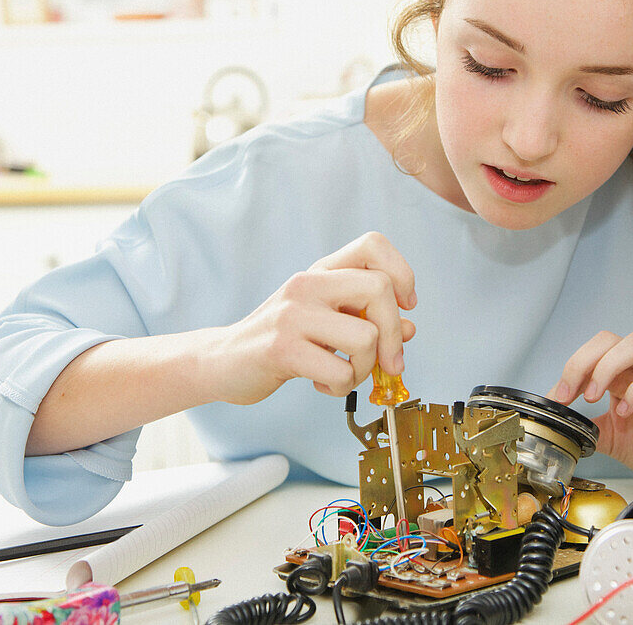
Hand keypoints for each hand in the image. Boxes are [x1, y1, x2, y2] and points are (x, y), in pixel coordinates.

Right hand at [206, 232, 416, 404]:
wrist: (222, 361)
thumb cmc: (282, 341)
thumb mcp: (325, 321)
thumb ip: (365, 318)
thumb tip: (410, 328)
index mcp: (321, 271)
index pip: (373, 244)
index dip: (402, 273)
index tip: (405, 306)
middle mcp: (307, 284)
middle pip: (379, 290)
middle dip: (395, 334)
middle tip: (390, 363)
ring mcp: (293, 315)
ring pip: (366, 337)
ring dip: (366, 368)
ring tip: (346, 374)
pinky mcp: (282, 349)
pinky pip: (340, 372)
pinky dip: (342, 387)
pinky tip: (324, 384)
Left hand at [548, 331, 632, 487]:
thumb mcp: (608, 437)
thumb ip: (586, 427)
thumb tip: (558, 424)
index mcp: (620, 376)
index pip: (592, 352)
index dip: (570, 369)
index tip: (557, 397)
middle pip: (609, 339)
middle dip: (583, 361)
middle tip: (570, 393)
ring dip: (607, 366)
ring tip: (594, 396)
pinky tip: (625, 413)